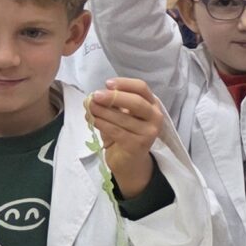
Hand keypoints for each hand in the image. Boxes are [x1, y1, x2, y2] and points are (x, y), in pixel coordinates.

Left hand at [85, 78, 162, 198]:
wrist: (129, 162)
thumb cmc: (124, 134)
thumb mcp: (121, 115)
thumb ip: (112, 104)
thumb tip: (92, 97)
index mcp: (152, 104)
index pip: (141, 88)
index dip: (124, 83)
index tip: (107, 84)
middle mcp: (155, 117)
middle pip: (136, 102)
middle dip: (113, 97)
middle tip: (95, 96)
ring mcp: (149, 132)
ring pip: (123, 118)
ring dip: (103, 111)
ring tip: (89, 109)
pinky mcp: (139, 145)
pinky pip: (117, 131)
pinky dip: (102, 124)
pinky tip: (93, 120)